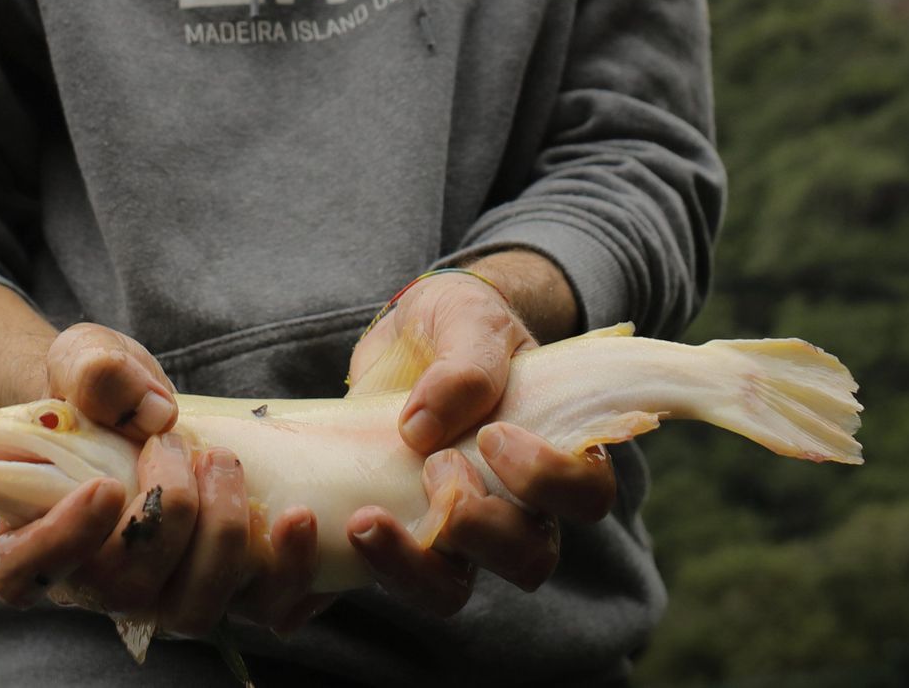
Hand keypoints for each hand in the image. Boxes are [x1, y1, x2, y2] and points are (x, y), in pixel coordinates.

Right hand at [0, 324, 308, 639]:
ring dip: (222, 538)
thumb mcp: (81, 360)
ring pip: (193, 611)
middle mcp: (95, 584)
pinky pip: (262, 610)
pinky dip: (287, 571)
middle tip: (174, 442)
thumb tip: (153, 411)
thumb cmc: (96, 392)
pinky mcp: (223, 590)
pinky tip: (298, 517)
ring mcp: (162, 596)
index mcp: (30, 538)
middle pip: (125, 589)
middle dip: (165, 513)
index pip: (26, 570)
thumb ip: (95, 371)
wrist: (143, 410)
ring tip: (226, 463)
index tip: (103, 485)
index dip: (63, 538)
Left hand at [342, 266, 616, 610]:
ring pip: (451, 591)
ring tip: (366, 520)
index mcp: (552, 451)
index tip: (494, 434)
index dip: (549, 481)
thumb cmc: (456, 322)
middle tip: (435, 467)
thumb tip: (422, 427)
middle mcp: (511, 506)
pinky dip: (347, 576)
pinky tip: (322, 545)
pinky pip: (375, 581)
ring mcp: (449, 529)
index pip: (586, 497)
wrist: (405, 332)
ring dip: (411, 568)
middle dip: (481, 528)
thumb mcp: (467, 318)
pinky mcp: (392, 533)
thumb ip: (464, 362)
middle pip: (528, 560)